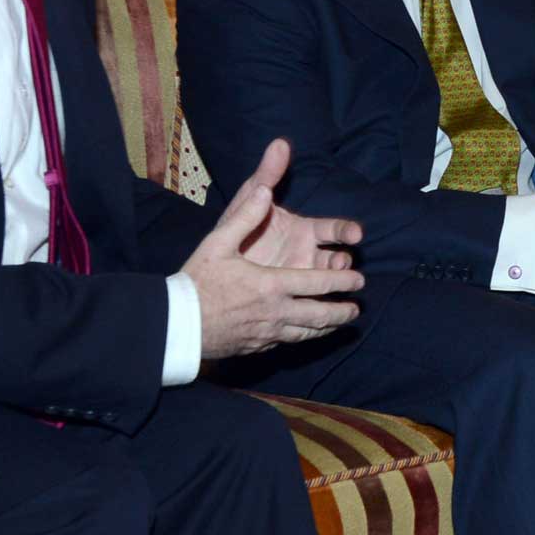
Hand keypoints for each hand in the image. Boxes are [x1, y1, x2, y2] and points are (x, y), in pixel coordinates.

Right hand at [188, 139, 364, 360]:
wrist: (175, 325)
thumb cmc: (196, 281)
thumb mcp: (218, 242)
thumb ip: (245, 215)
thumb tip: (265, 188)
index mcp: (272, 284)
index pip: (318, 283)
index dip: (342, 282)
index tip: (359, 280)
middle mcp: (275, 312)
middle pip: (320, 315)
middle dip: (342, 311)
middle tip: (357, 308)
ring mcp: (267, 333)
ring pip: (307, 333)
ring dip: (328, 328)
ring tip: (342, 324)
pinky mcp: (256, 346)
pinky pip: (288, 342)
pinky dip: (304, 337)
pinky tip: (306, 335)